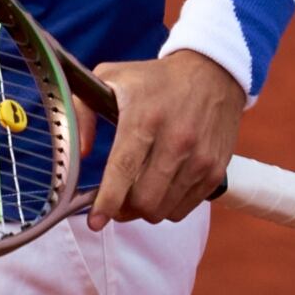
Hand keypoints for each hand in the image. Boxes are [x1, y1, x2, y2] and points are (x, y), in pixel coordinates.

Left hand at [87, 52, 246, 229]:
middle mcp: (176, 141)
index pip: (123, 170)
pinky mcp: (216, 170)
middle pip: (145, 199)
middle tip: (115, 202)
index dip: (107, 201)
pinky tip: (160, 188)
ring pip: (164, 209)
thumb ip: (82, 111)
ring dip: (145, 210)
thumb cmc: (154, 79)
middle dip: (124, 209)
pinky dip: (168, 207)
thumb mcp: (109, 78)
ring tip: (137, 194)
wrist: (212, 73)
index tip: (95, 221)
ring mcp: (199, 158)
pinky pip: (185, 208)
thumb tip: (79, 153)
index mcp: (144, 118)